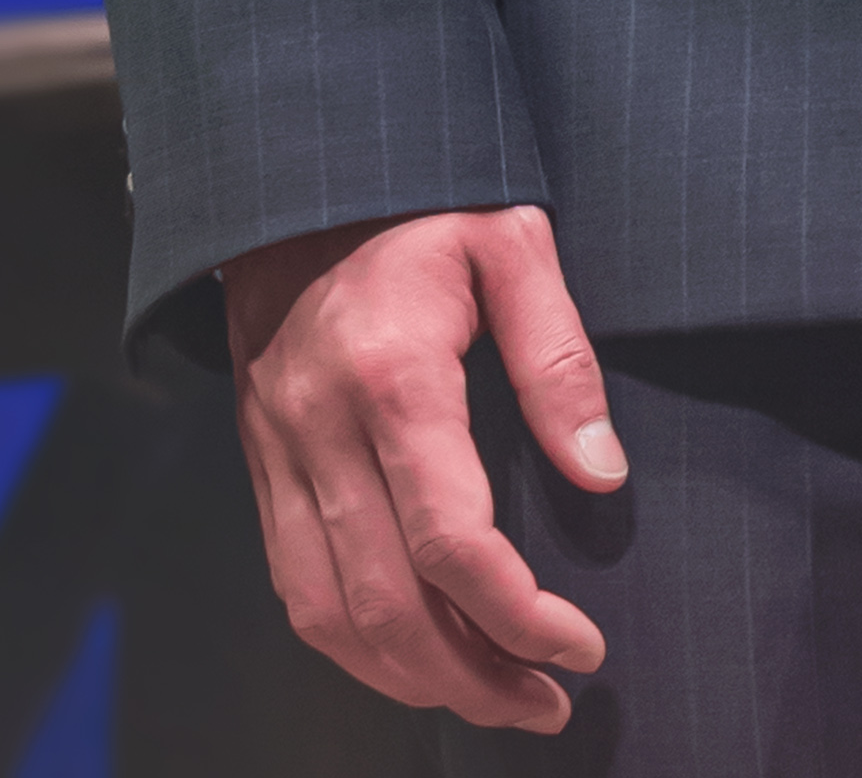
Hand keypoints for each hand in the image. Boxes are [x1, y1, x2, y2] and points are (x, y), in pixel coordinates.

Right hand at [223, 204, 624, 730]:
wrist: (299, 160)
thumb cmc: (421, 194)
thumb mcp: (512, 239)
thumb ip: (558, 356)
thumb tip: (602, 476)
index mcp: (393, 374)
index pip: (451, 543)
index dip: (520, 617)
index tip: (582, 646)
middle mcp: (320, 426)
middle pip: (386, 604)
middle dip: (472, 678)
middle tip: (545, 702)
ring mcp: (278, 446)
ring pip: (326, 612)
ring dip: (409, 677)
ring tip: (491, 694)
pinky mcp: (259, 455)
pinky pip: (292, 581)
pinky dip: (350, 640)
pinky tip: (409, 651)